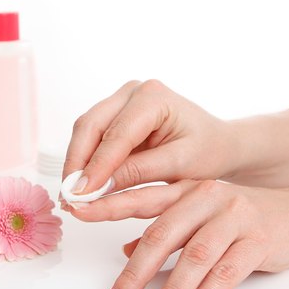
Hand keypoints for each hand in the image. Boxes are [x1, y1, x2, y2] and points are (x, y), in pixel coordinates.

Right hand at [61, 80, 234, 198]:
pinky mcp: (114, 115)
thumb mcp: (178, 165)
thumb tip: (96, 188)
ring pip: (85, 130)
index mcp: (154, 97)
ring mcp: (121, 101)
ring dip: (76, 163)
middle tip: (69, 197)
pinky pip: (91, 137)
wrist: (218, 144)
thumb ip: (137, 172)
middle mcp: (133, 91)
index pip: (116, 134)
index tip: (81, 193)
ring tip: (70, 196)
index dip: (96, 166)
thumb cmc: (208, 152)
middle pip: (91, 126)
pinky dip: (83, 161)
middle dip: (77, 163)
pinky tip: (79, 185)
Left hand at [69, 179, 288, 288]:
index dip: (106, 205)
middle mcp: (206, 197)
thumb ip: (163, 229)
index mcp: (185, 189)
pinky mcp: (258, 239)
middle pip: (162, 236)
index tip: (76, 211)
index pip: (139, 197)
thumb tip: (126, 249)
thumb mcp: (198, 216)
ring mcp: (233, 216)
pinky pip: (226, 272)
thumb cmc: (239, 217)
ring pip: (194, 257)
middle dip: (134, 273)